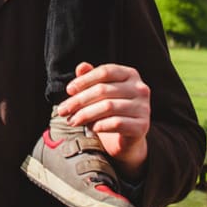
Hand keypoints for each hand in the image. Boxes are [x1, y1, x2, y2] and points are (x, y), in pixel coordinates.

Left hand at [58, 62, 150, 179]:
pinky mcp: (142, 126)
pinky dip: (99, 125)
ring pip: (108, 107)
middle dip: (79, 101)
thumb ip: (91, 78)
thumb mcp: (100, 93)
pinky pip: (116, 123)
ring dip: (85, 114)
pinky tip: (91, 128)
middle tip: (63, 110)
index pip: (105, 72)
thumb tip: (81, 67)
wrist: (127, 138)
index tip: (68, 90)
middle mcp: (140, 88)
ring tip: (72, 121)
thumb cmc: (111, 110)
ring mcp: (143, 107)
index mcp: (130, 74)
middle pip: (103, 90)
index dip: (85, 80)